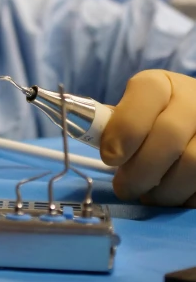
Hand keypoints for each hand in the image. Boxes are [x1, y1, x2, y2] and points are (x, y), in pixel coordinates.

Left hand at [100, 69, 195, 205]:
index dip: (126, 127)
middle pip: (169, 135)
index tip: (109, 157)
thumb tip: (96, 140)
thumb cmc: (156, 119)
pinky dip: (184, 197)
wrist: (194, 121)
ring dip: (164, 190)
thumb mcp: (137, 110)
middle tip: (124, 188)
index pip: (147, 93)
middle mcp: (193, 99)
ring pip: (192, 164)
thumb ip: (117, 122)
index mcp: (162, 84)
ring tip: (148, 195)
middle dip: (140, 170)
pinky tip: (172, 196)